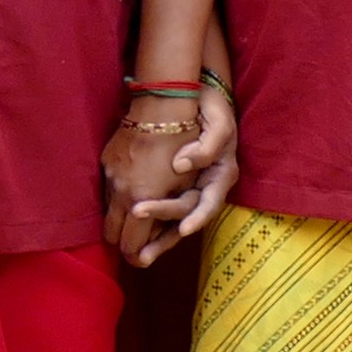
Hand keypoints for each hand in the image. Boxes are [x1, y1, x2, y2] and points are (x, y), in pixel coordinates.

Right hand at [98, 100, 186, 254]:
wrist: (162, 107)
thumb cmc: (184, 145)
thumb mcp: (185, 183)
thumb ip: (170, 214)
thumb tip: (158, 233)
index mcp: (142, 201)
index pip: (130, 245)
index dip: (136, 256)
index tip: (142, 259)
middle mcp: (121, 193)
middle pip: (111, 235)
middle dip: (123, 243)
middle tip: (134, 245)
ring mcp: (111, 176)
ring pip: (107, 211)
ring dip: (119, 218)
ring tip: (133, 218)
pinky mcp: (107, 161)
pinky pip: (107, 189)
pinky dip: (117, 197)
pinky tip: (130, 191)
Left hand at [113, 74, 244, 266]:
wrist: (198, 93)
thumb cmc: (212, 108)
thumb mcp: (219, 122)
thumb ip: (206, 146)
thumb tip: (181, 166)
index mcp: (221, 175)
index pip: (209, 203)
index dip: (198, 218)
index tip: (182, 230)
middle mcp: (206, 187)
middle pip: (187, 218)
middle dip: (166, 237)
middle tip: (142, 252)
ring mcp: (190, 187)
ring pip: (174, 220)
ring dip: (157, 240)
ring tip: (138, 258)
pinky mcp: (173, 184)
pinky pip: (163, 208)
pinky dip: (150, 223)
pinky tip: (131, 234)